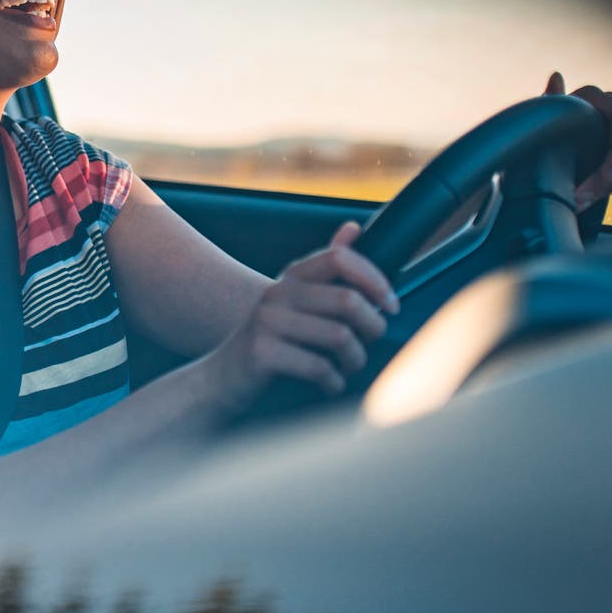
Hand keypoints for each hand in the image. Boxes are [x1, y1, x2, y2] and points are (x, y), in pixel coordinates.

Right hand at [214, 222, 398, 401]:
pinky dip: (333, 382)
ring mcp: (266, 322)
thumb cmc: (270, 343)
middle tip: (369, 344)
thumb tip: (353, 227)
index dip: (374, 279)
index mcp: (291, 278)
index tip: (391, 305)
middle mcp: (277, 294)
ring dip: (355, 360)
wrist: (220, 380)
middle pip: (348, 300)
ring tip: (348, 368)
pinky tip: (329, 385)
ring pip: (339, 336)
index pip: (341, 259)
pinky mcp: (261, 352)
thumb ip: (325, 270)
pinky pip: (319, 367)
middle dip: (372, 327)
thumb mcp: (294, 302)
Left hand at [545, 71, 611, 209]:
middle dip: (608, 176)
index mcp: (605, 100)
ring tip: (578, 202)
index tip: (601, 170)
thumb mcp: (548, 111)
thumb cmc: (550, 118)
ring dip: (605, 187)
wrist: (557, 135)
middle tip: (585, 196)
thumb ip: (552, 98)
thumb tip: (556, 77)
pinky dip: (606, 189)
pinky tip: (585, 202)